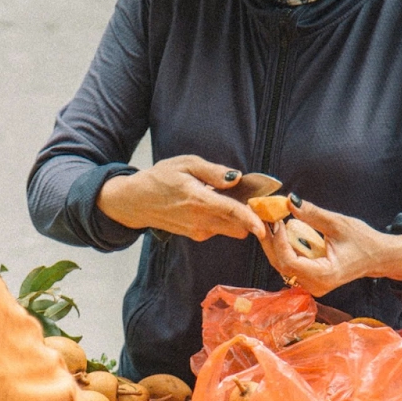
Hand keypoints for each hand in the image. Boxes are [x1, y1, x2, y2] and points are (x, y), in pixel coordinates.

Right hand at [97, 156, 266, 243]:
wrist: (136, 201)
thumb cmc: (160, 178)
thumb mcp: (185, 164)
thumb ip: (213, 172)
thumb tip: (237, 178)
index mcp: (199, 201)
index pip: (233, 213)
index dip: (252, 219)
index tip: (266, 225)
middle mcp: (200, 221)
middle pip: (239, 226)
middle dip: (250, 216)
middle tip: (252, 198)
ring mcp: (198, 231)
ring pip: (231, 228)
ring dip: (236, 217)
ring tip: (226, 197)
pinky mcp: (196, 235)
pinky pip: (219, 228)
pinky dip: (223, 219)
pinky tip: (212, 204)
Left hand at [260, 197, 401, 295]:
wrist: (378, 257)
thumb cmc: (363, 241)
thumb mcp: (338, 224)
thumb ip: (313, 214)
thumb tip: (290, 200)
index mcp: (324, 275)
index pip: (289, 261)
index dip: (279, 241)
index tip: (276, 220)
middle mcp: (315, 285)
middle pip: (281, 265)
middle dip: (271, 241)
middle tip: (267, 217)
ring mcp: (312, 285)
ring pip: (283, 265)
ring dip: (275, 244)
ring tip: (271, 221)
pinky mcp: (311, 279)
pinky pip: (290, 265)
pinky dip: (284, 247)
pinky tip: (280, 232)